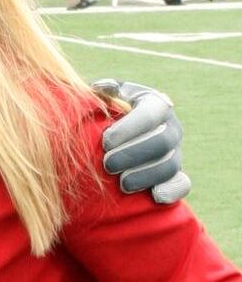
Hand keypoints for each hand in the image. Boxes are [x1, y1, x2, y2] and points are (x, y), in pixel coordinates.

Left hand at [94, 79, 190, 202]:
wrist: (113, 135)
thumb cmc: (106, 110)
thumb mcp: (105, 95)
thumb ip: (104, 91)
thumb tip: (101, 88)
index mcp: (155, 103)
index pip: (151, 113)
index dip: (130, 128)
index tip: (106, 141)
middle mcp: (171, 127)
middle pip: (162, 142)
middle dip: (134, 155)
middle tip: (108, 165)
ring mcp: (176, 152)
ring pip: (170, 165)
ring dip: (145, 175)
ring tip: (122, 184)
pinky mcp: (176, 174)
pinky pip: (182, 184)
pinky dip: (171, 190)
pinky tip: (155, 195)